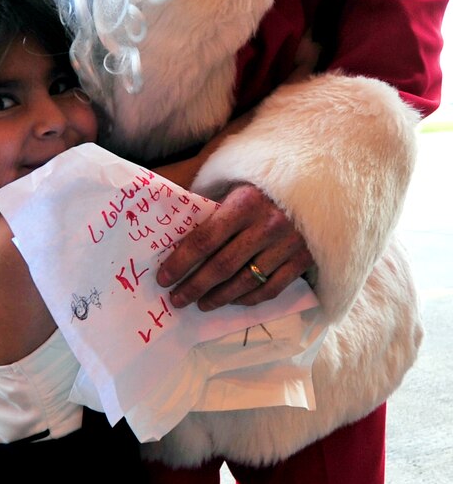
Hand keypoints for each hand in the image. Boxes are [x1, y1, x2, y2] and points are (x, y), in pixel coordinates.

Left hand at [156, 184, 313, 310]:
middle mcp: (269, 224)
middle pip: (222, 266)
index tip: (163, 279)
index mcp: (245, 202)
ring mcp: (290, 244)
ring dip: (220, 297)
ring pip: (246, 281)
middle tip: (177, 299)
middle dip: (195, 286)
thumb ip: (204, 199)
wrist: (319, 180)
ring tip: (201, 304)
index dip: (181, 263)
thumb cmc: (263, 181)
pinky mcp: (306, 258)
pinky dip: (249, 298)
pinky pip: (272, 288)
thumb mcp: (233, 180)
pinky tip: (233, 300)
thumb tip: (166, 219)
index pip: (204, 240)